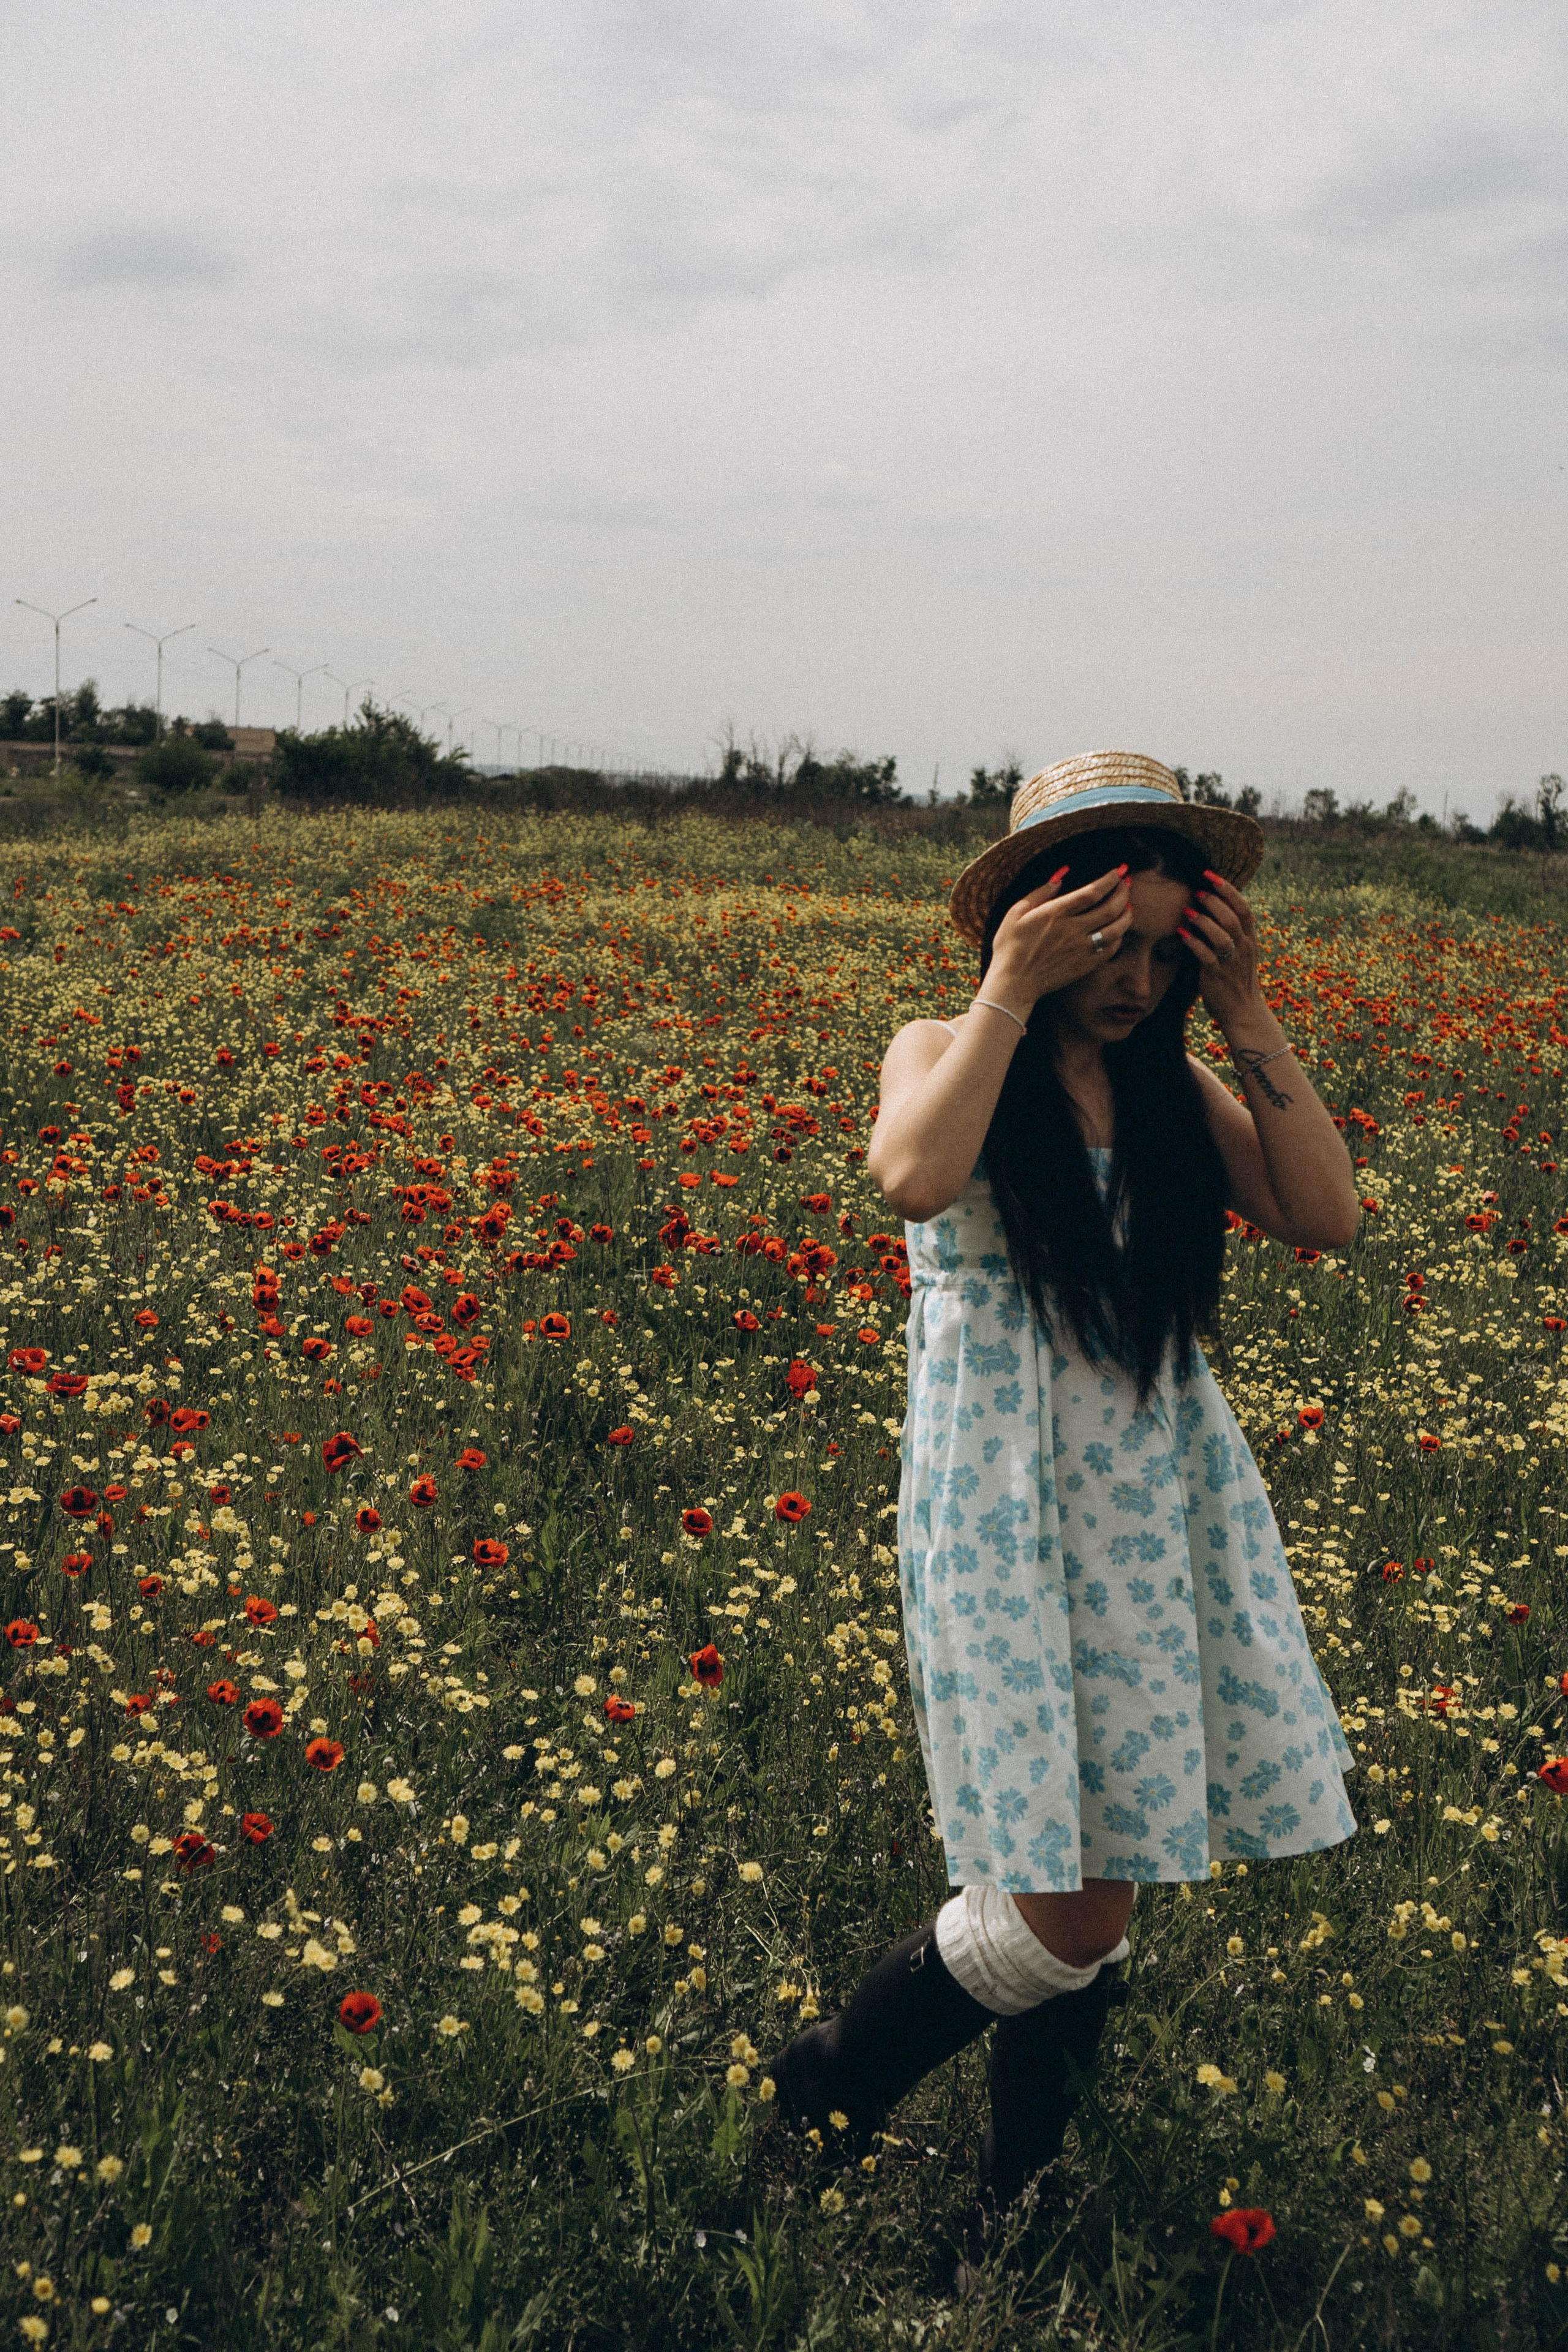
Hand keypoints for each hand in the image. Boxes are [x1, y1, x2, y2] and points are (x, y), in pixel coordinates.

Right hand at [986, 864, 1133, 1011]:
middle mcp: (1073, 930)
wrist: (1013, 983)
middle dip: (1123, 892)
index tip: (1118, 871)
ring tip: (1127, 906)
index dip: (1110, 879)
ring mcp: (1081, 950)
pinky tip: (1117, 930)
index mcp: (1056, 913)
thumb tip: (1061, 875)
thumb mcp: (1016, 913)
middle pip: (1111, 908)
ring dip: (1126, 915)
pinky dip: (1119, 937)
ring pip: (1117, 930)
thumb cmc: (1010, 946)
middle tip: (1126, 883)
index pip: (1092, 892)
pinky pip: (1111, 949)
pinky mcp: (1085, 966)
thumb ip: (1040, 893)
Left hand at [1178, 871, 1263, 1023]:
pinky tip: (1182, 935)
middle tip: (1197, 892)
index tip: (1211, 876)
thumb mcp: (1241, 952)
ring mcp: (1231, 963)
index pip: (1244, 909)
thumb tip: (1211, 908)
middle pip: (1232, 918)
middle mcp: (1244, 948)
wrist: (1243, 1011)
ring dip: (1203, 921)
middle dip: (1214, 902)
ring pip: (1221, 935)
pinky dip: (1194, 943)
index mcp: (1250, 940)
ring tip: (1188, 912)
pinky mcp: (1217, 976)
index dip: (1228, 890)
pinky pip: (1206, 956)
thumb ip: (1231, 932)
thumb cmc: (1237, 979)